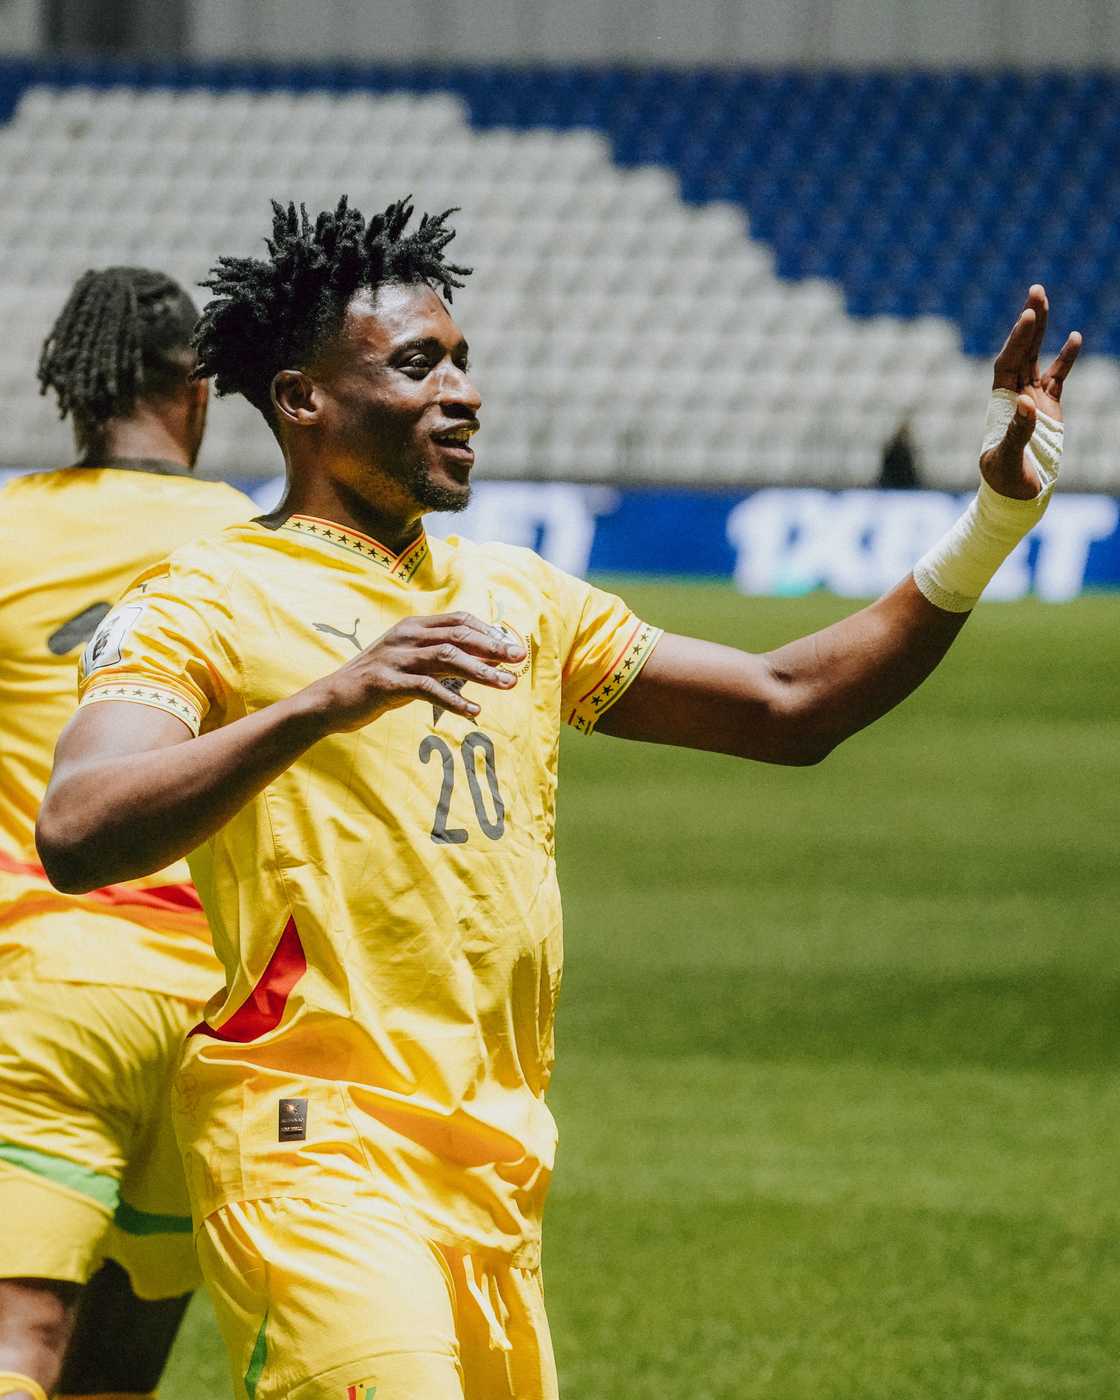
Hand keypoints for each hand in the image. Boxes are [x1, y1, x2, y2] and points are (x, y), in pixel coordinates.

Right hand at [307, 611, 526, 732]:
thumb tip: (484, 661)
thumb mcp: (410, 664)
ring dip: (481, 672)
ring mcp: (395, 658)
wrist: (331, 700)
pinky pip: (427, 688)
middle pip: (458, 636)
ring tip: (507, 684)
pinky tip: (474, 711)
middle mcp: (405, 636)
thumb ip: (441, 659)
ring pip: (447, 659)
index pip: (459, 620)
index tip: (512, 647)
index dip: (488, 631)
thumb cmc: (377, 682)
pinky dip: (454, 699)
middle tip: (519, 659)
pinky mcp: (386, 683)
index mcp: (413, 626)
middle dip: (493, 647)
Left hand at [982, 284, 1081, 499]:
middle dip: (1028, 322)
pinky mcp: (1049, 409)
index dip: (1017, 339)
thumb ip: (1016, 431)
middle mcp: (1013, 396)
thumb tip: (1025, 403)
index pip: (1008, 362)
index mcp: (1000, 403)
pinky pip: (1057, 377)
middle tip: (1036, 291)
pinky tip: (1074, 336)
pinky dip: (1065, 358)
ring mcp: (1032, 400)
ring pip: (1036, 357)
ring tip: (1044, 301)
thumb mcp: (1006, 458)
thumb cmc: (1004, 481)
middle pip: (1020, 351)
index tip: (1028, 316)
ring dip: (1042, 331)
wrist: (1015, 497)